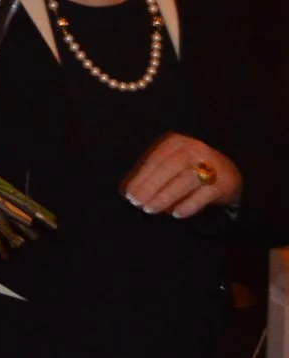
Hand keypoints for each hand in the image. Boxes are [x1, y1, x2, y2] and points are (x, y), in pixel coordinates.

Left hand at [121, 133, 241, 218]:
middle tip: (136, 202)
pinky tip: (176, 214)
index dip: (141, 178)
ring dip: (164, 197)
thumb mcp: (172, 164)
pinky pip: (203, 195)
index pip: (155, 160)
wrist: (229, 175)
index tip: (129, 194)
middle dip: (149, 187)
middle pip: (167, 168)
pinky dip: (188, 205)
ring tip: (150, 209)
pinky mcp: (222, 183)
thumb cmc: (190, 170)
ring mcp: (210, 165)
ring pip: (184, 181)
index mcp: (177, 143)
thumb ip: (153, 174)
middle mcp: (194, 150)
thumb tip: (132, 192)